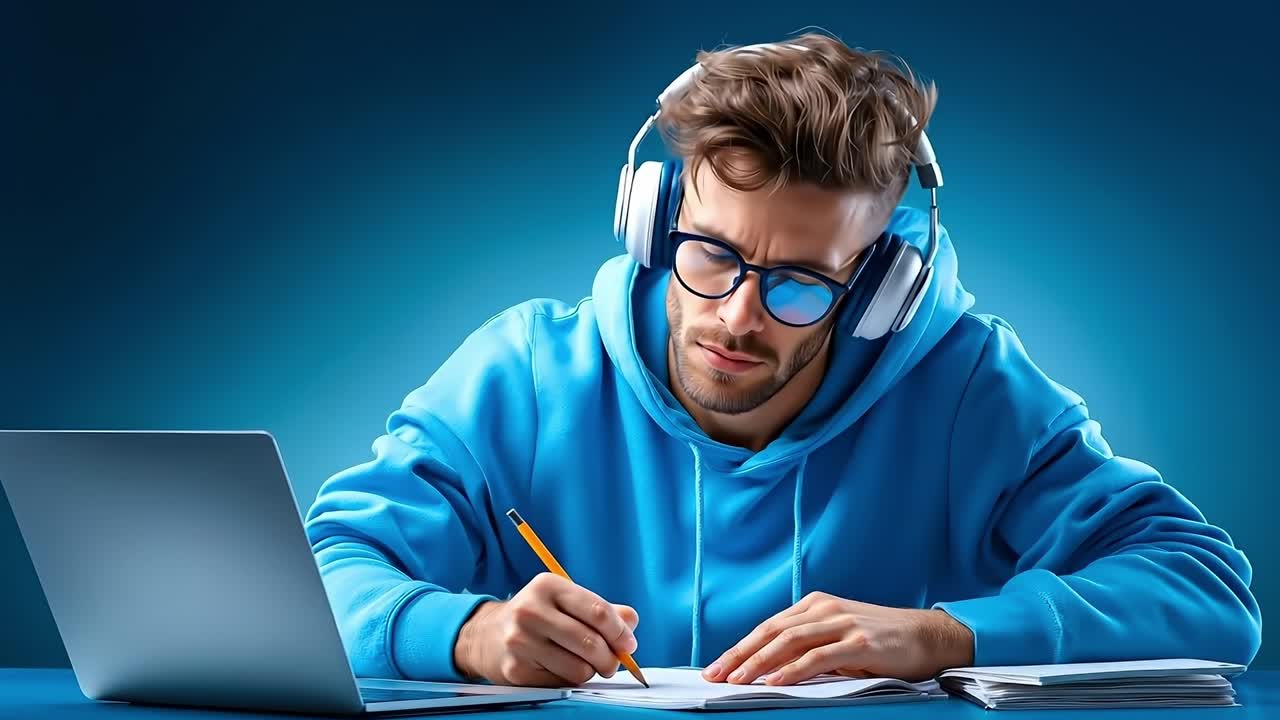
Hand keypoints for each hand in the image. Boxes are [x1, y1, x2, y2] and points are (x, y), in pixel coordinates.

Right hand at [452, 572, 639, 686]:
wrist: (486, 635)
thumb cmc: (538, 617)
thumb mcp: (566, 601)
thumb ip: (603, 610)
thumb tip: (631, 624)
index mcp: (548, 586)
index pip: (597, 611)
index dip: (620, 632)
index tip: (629, 644)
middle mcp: (531, 611)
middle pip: (591, 643)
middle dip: (611, 658)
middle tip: (613, 662)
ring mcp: (520, 642)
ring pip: (579, 668)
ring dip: (590, 671)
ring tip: (585, 664)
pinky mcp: (516, 670)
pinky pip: (562, 684)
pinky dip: (570, 680)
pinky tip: (561, 668)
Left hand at [702, 592, 972, 685]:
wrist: (929, 636)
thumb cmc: (882, 642)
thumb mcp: (839, 639)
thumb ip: (808, 648)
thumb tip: (771, 670)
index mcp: (815, 606)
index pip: (768, 627)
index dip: (739, 647)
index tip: (716, 667)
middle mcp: (823, 609)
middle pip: (771, 632)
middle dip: (739, 655)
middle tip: (715, 675)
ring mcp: (841, 623)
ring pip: (788, 642)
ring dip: (758, 662)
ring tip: (737, 680)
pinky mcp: (858, 642)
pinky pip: (818, 656)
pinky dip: (793, 669)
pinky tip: (775, 680)